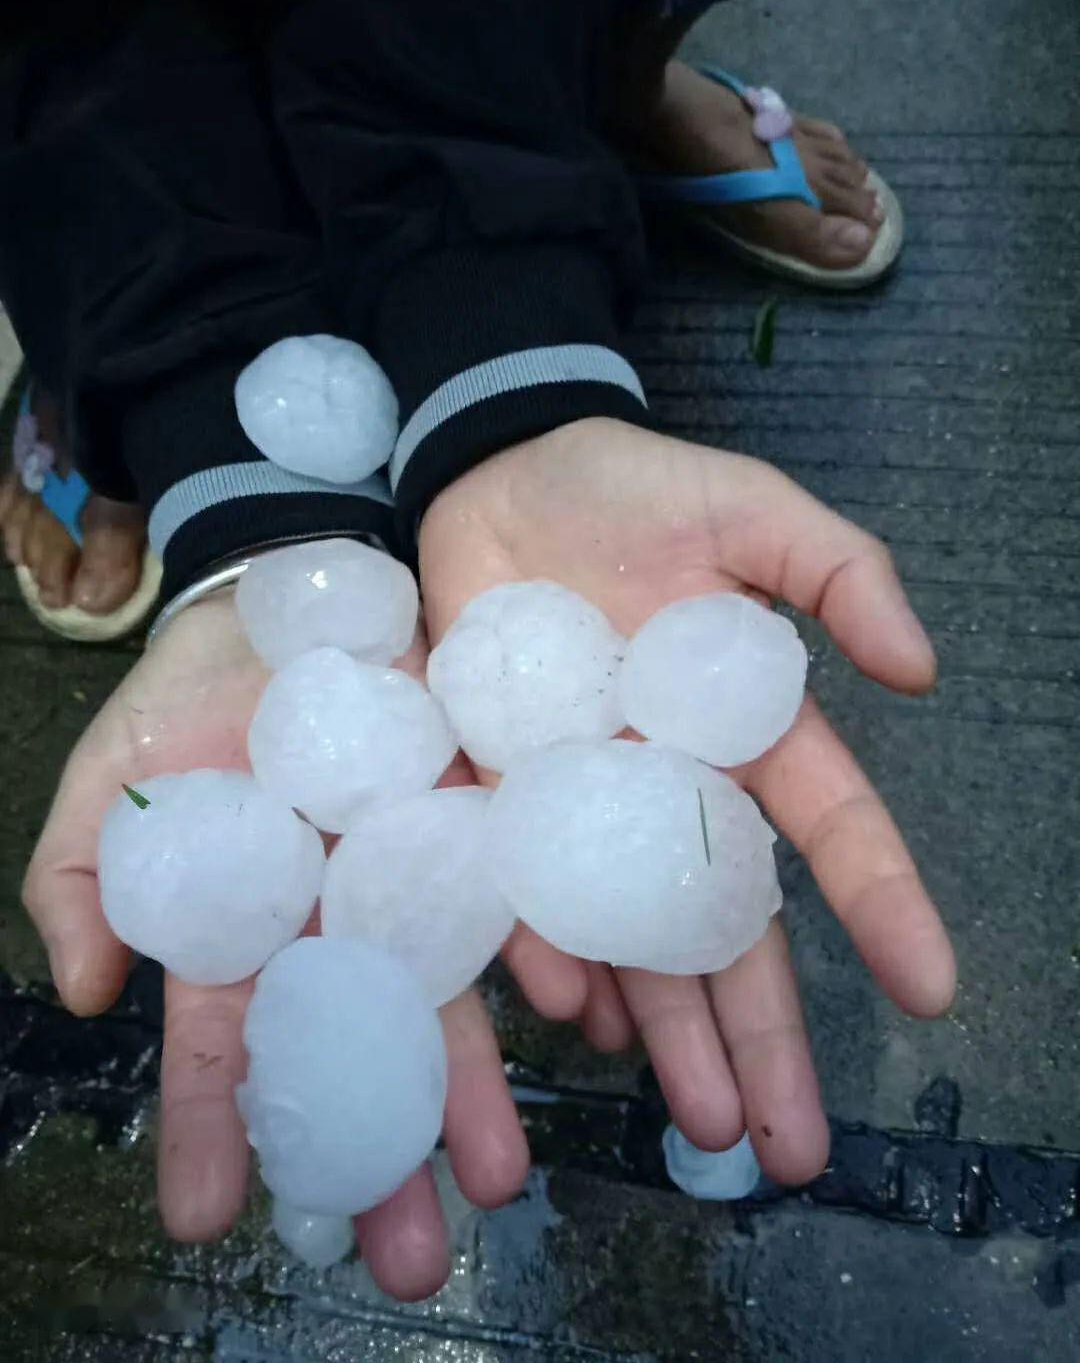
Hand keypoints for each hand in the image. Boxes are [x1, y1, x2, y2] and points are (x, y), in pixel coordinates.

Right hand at [22, 588, 526, 1297]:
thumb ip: (82, 878)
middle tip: (407, 1258)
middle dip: (379, 1150)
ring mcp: (411, 872)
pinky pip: (513, 888)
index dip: (213, 1127)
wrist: (284, 594)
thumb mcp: (111, 779)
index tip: (206, 1219)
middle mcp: (338, 920)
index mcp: (248, 925)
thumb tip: (86, 992)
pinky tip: (572, 1010)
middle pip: (358, 1045)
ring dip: (472, 1086)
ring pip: (446, 992)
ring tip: (497, 1178)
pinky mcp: (475, 811)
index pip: (227, 1041)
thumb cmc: (188, 695)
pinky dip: (542, 948)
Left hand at [420, 418, 955, 1182]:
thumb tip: (923, 670)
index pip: (826, 830)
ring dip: (666, 1028)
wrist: (493, 474)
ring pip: (632, 934)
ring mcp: (581, 798)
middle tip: (788, 1141)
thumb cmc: (629, 491)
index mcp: (740, 728)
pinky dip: (548, 947)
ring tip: (702, 1122)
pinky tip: (577, 1013)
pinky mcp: (493, 788)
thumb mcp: (748, 508)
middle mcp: (669, 785)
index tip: (931, 988)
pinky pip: (523, 885)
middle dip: (764, 1029)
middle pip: (728, 923)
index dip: (881, 904)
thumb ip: (836, 571)